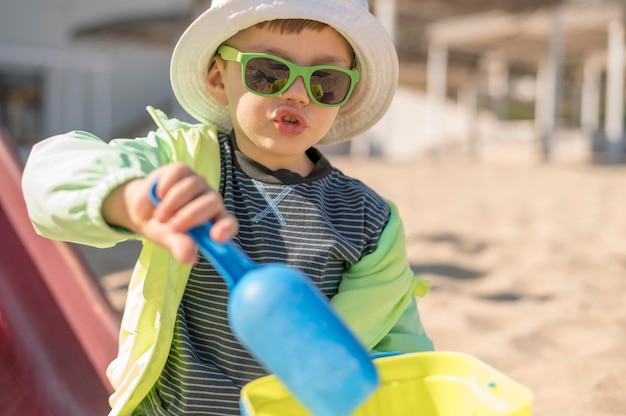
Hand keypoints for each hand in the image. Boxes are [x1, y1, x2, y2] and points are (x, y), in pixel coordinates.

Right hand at [103, 163, 237, 263]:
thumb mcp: (170, 239)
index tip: (216, 236)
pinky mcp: (183, 170)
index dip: (226, 228)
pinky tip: (158, 195)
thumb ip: (181, 246)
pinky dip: (165, 186)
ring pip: (193, 186)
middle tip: (172, 227)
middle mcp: (210, 200)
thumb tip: (188, 259)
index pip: (229, 222)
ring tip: (160, 216)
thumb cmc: (163, 227)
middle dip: (191, 215)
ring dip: (173, 203)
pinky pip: (178, 173)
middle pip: (212, 201)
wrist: (142, 209)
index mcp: (214, 221)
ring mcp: (198, 184)